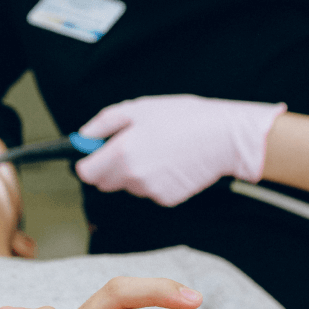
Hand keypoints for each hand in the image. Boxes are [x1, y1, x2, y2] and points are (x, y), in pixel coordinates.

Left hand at [75, 95, 286, 206]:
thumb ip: (105, 123)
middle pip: (105, 182)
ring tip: (159, 148)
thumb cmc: (184, 118)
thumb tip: (84, 136)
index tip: (94, 153)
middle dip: (110, 167)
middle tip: (131, 145)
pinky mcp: (166, 199)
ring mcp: (149, 191)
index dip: (88, 161)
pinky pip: (149, 190)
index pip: (86, 173)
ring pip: (129, 185)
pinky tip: (171, 162)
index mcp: (121, 153)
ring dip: (134, 171)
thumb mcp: (139, 109)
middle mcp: (132, 177)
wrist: (224, 138)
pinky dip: (155, 179)